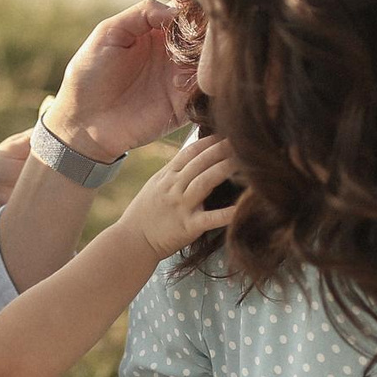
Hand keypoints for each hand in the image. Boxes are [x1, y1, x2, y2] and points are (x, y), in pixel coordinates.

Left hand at [45, 0, 195, 163]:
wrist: (83, 121)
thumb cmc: (89, 73)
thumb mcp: (109, 32)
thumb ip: (142, 13)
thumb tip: (177, 9)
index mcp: (157, 31)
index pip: (188, 13)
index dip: (193, 10)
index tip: (188, 13)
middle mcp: (174, 53)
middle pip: (205, 37)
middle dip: (204, 34)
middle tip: (191, 36)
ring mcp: (181, 80)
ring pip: (211, 63)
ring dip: (206, 58)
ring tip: (185, 58)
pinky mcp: (184, 106)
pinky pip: (207, 93)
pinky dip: (203, 85)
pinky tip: (181, 82)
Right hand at [120, 133, 240, 257]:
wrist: (131, 241)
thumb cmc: (144, 215)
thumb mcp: (154, 186)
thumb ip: (173, 172)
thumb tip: (190, 157)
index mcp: (166, 177)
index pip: (189, 152)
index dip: (209, 141)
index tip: (224, 134)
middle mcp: (173, 187)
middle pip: (200, 162)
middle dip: (221, 149)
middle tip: (240, 139)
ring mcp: (181, 206)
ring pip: (205, 181)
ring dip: (225, 168)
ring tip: (244, 160)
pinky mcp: (187, 226)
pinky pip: (210, 218)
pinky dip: (227, 213)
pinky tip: (243, 207)